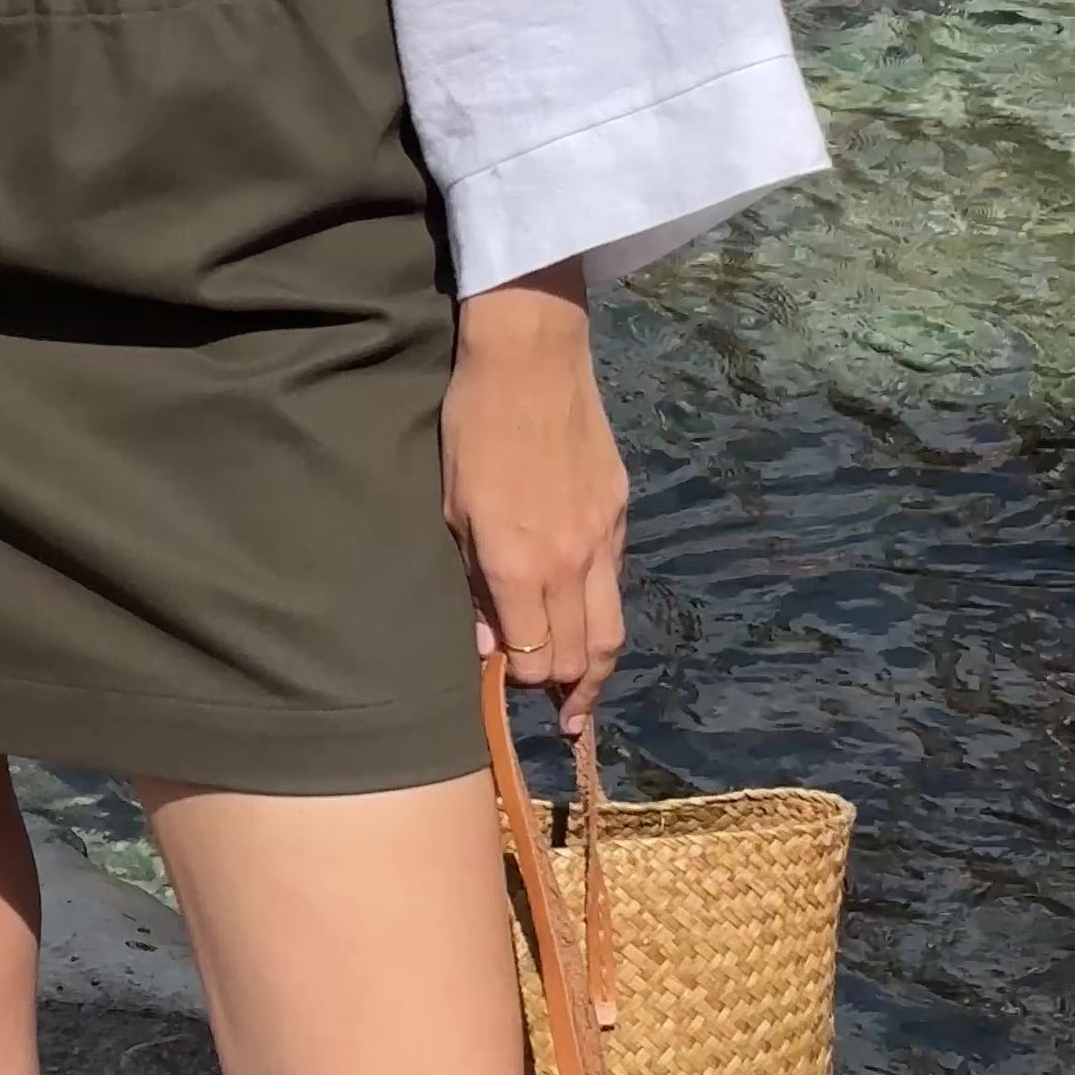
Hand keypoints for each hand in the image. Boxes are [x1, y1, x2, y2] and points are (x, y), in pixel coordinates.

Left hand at [440, 262, 628, 734]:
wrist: (531, 357)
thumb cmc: (473, 425)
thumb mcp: (453, 506)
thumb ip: (474, 582)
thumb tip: (489, 645)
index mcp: (519, 563)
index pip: (531, 658)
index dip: (517, 684)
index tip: (503, 691)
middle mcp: (570, 560)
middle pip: (578, 657)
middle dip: (562, 693)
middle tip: (555, 717)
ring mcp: (604, 536)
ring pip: (611, 630)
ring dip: (596, 671)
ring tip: (582, 701)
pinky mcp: (621, 510)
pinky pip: (616, 581)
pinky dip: (603, 613)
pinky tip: (586, 620)